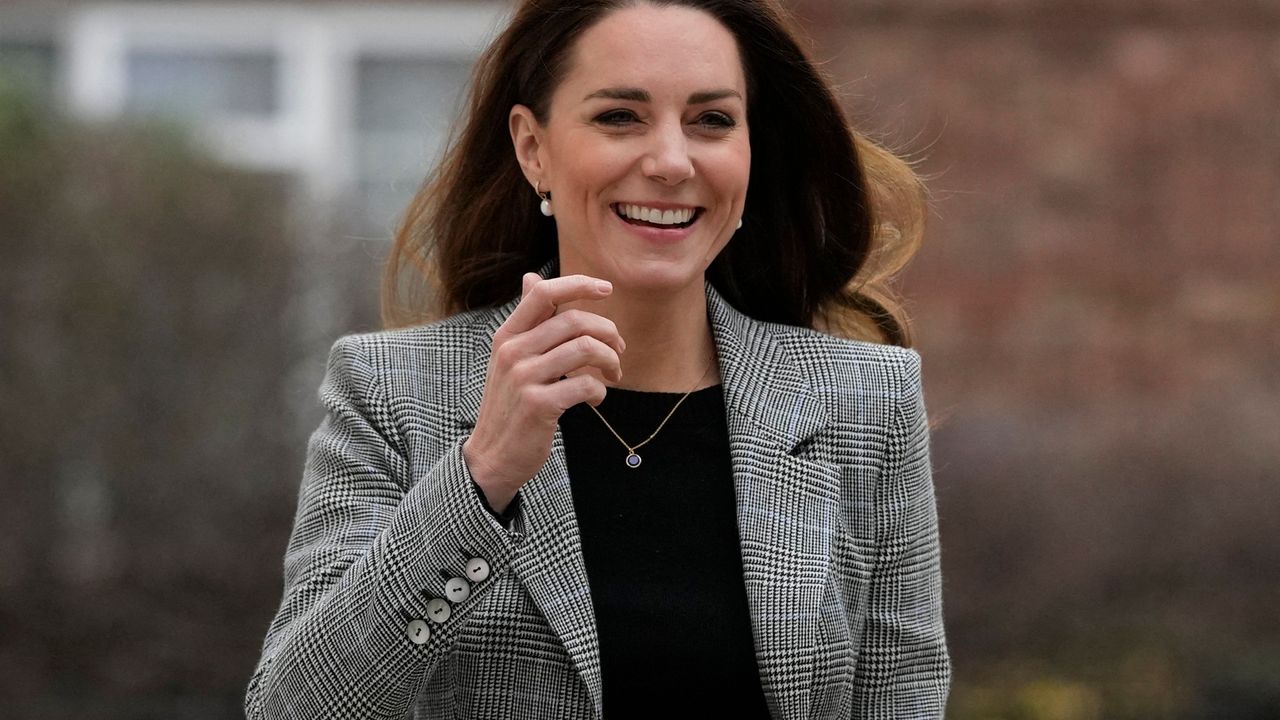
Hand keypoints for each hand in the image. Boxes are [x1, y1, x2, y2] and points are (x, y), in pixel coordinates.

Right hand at [463, 273, 625, 512]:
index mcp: (507, 336)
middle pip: (574, 321)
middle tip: (619, 350)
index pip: (544, 294)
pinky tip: (596, 400)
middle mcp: (512, 352)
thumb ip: (527, 321)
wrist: (492, 457)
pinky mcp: (538, 406)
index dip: (579, 284)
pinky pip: (585, 385)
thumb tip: (530, 277)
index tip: (606, 288)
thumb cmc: (510, 405)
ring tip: (612, 375)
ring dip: (610, 361)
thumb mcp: (510, 358)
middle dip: (607, 332)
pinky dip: (600, 391)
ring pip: (585, 349)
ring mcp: (524, 378)